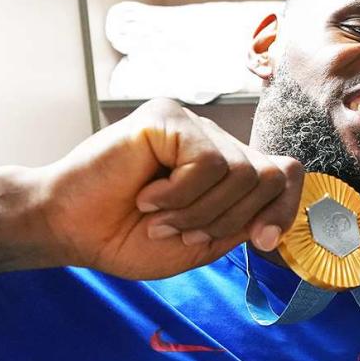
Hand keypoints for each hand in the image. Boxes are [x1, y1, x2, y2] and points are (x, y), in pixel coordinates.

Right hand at [33, 98, 302, 279]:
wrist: (72, 230)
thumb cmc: (128, 237)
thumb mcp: (201, 244)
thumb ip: (242, 226)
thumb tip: (275, 218)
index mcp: (229, 171)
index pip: (287, 173)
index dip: (284, 209)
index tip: (261, 241)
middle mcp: (216, 142)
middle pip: (270, 176)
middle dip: (230, 220)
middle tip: (182, 231)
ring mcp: (193, 125)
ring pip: (241, 172)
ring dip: (198, 211)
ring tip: (159, 216)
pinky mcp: (168, 116)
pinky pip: (207, 162)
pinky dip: (178, 194)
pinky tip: (146, 196)